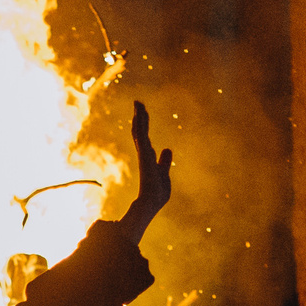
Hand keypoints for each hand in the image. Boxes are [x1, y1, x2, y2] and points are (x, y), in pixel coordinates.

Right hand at [116, 100, 173, 246]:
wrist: (152, 203)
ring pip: (139, 131)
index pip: (143, 139)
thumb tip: (167, 148)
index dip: (142, 126)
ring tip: (138, 103)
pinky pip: (141, 136)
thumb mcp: (164, 175)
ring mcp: (142, 154)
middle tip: (137, 103)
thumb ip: (164, 162)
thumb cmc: (157, 194)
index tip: (141, 114)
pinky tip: (139, 114)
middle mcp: (143, 155)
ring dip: (140, 117)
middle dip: (140, 117)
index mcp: (147, 159)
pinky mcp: (143, 155)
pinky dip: (140, 124)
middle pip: (140, 132)